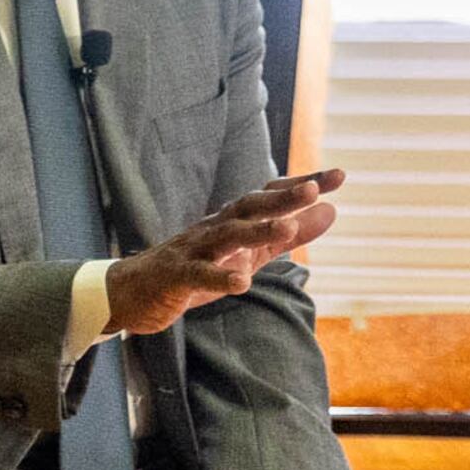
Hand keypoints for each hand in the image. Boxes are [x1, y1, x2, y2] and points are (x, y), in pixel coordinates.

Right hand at [106, 168, 344, 335]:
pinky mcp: (175, 277)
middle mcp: (213, 229)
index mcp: (230, 222)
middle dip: (281, 198)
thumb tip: (331, 211)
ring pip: (226, 236)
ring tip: (286, 228)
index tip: (339, 176)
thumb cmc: (192, 269)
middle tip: (314, 188)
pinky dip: (219, 277)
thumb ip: (286, 235)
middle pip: (249, 207)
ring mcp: (192, 251)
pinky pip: (198, 275)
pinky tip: (241, 282)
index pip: (268, 197)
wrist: (130, 293)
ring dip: (257, 231)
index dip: (301, 186)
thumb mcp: (245, 253)